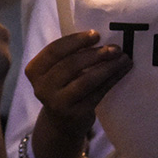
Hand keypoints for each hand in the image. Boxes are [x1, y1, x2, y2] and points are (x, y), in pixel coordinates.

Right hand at [24, 31, 130, 151]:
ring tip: (123, 58)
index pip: (54, 50)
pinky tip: (122, 71)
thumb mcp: (57, 71)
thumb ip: (70, 55)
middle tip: (115, 48)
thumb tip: (101, 38)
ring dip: (107, 67)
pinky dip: (112, 80)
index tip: (96, 34)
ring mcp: (57, 103)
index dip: (76, 41)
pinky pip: (97, 93)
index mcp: (34, 70)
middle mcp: (41, 87)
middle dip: (95, 54)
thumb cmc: (62, 87)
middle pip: (70, 65)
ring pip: (85, 80)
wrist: (61, 122)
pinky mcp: (75, 114)